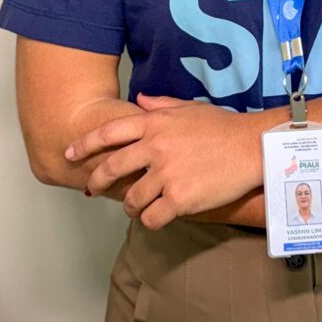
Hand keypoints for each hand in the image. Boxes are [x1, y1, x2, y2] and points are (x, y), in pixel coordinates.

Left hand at [66, 95, 262, 228]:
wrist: (251, 147)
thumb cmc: (223, 127)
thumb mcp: (189, 108)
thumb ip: (160, 105)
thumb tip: (139, 101)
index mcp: (155, 123)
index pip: (109, 133)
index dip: (85, 144)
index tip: (70, 153)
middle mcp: (155, 147)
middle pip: (112, 168)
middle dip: (97, 180)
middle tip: (92, 188)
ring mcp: (166, 174)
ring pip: (131, 198)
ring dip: (129, 206)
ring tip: (135, 207)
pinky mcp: (179, 199)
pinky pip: (152, 218)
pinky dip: (150, 220)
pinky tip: (156, 216)